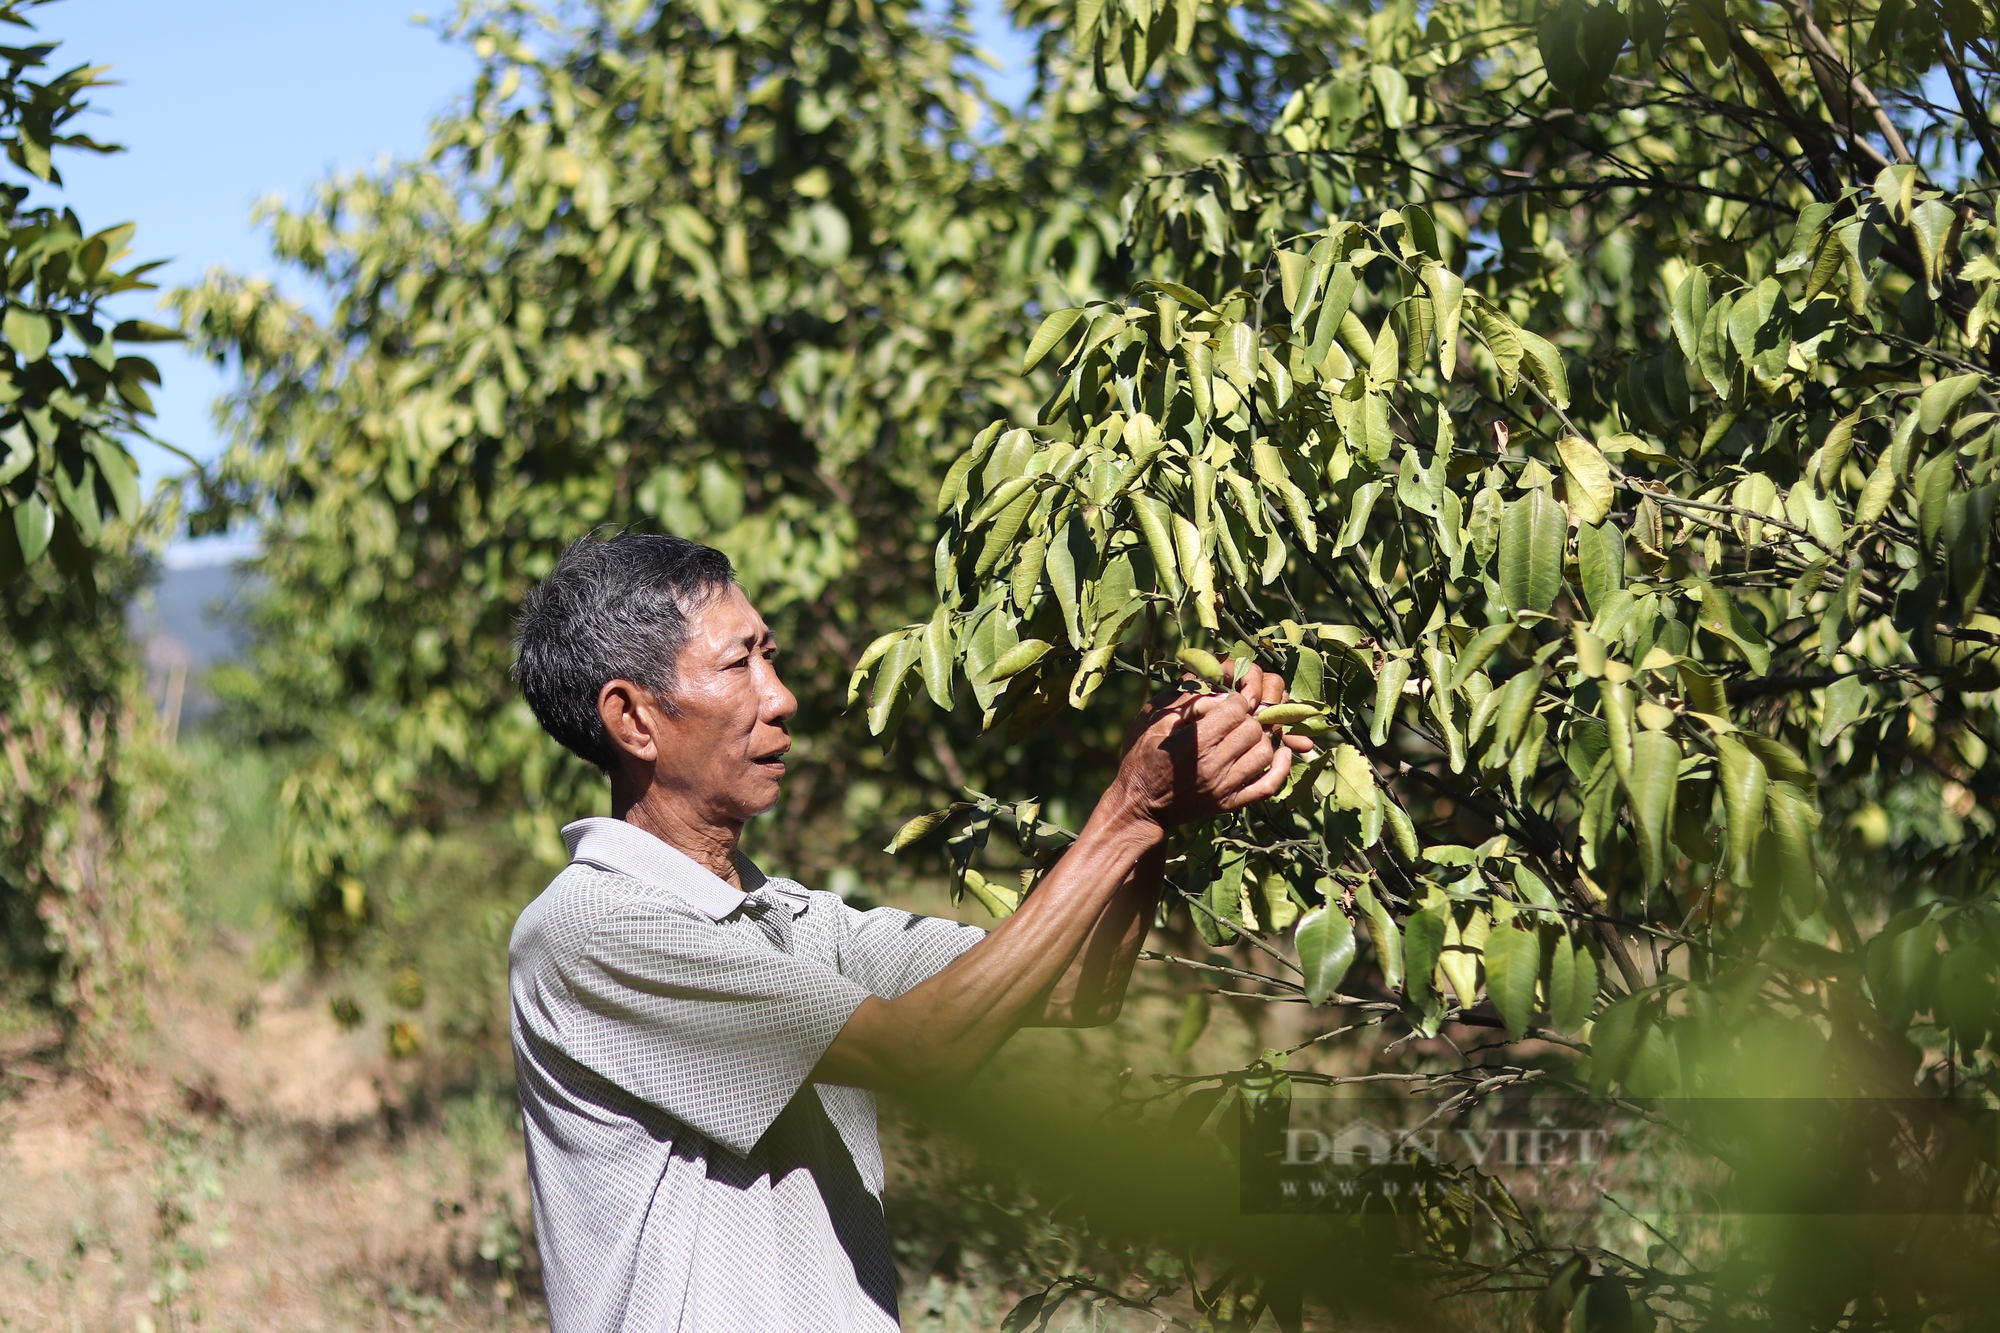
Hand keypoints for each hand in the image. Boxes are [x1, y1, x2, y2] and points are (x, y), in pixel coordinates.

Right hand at [1109, 661, 1316, 827]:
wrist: (1139, 805)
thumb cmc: (1141, 757)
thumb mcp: (1153, 721)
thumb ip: (1186, 701)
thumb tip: (1220, 692)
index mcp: (1192, 744)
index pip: (1234, 710)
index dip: (1234, 699)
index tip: (1226, 701)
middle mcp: (1212, 767)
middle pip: (1252, 729)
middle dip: (1247, 716)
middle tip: (1235, 717)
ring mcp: (1225, 788)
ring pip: (1265, 753)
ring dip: (1261, 738)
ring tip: (1247, 734)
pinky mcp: (1231, 803)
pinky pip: (1269, 785)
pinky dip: (1281, 767)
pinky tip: (1280, 751)